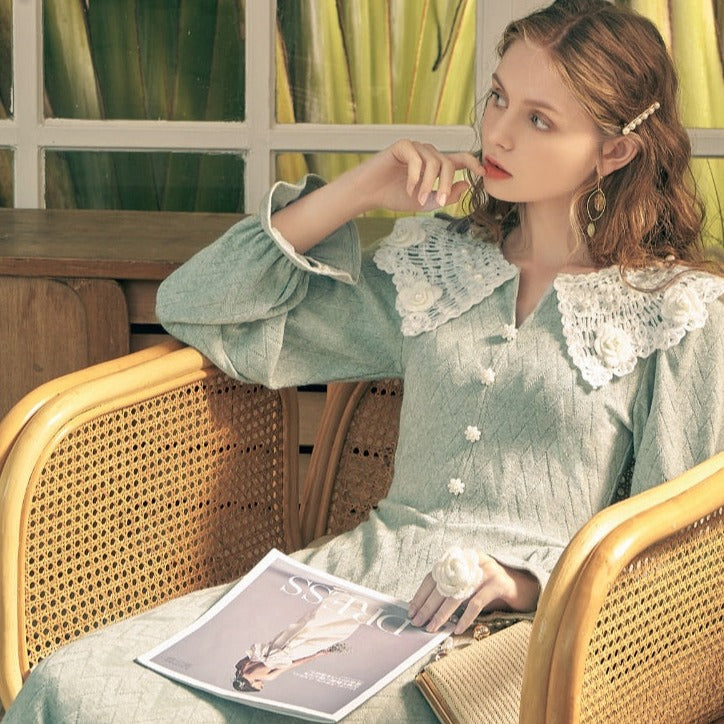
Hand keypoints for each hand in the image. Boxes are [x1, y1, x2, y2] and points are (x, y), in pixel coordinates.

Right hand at [348, 139, 485, 213]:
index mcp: (435, 165)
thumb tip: (466, 185)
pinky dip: (415, 177)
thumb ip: (445, 196)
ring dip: (428, 184)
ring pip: (433, 163)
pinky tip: (408, 188)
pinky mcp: (403, 146)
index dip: (473, 163)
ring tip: (417, 199)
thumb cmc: (394, 196)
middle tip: (440, 202)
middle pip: (448, 164)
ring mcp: (416, 148)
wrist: (369, 193)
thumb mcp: (424, 202)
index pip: (459, 159)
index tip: (483, 172)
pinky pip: (417, 159)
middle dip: (446, 184)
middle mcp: (428, 153)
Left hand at [408, 554, 539, 634]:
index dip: (422, 593)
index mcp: (461, 558)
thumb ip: (451, 590)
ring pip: (457, 594)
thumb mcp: (469, 585)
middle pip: (443, 585)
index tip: (412, 609)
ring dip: (442, 614)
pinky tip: (457, 629)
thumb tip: (425, 608)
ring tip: (433, 627)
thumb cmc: (491, 588)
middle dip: (428, 606)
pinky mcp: (498, 583)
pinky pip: (476, 603)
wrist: (523, 586)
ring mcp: (485, 570)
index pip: (435, 575)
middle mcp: (471, 560)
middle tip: (418, 622)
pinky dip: (465, 618)